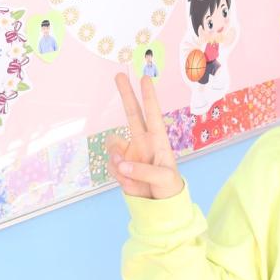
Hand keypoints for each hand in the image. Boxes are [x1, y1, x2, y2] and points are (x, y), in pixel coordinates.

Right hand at [106, 73, 184, 199]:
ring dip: (117, 159)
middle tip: (119, 74)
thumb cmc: (168, 187)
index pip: (153, 114)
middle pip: (131, 113)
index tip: (145, 79)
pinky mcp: (119, 165)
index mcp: (158, 140)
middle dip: (126, 94)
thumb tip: (122, 164)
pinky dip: (118, 175)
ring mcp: (129, 152)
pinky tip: (130, 183)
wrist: (158, 204)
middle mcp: (142, 141)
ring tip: (130, 174)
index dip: (149, 97)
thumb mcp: (164, 179)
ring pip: (113, 145)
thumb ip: (144, 172)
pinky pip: (111, 165)